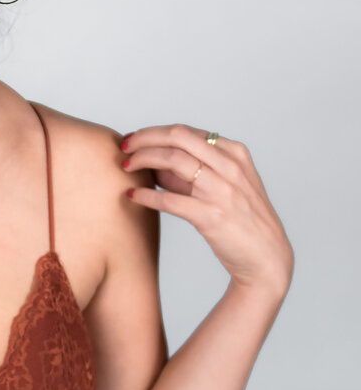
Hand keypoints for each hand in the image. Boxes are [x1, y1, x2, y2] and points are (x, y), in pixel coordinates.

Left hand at [120, 124, 293, 296]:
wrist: (266, 258)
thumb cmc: (241, 220)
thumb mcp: (225, 185)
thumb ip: (193, 172)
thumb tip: (153, 162)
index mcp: (234, 153)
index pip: (185, 132)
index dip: (153, 133)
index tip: (134, 140)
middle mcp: (230, 167)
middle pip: (177, 137)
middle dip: (144, 139)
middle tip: (123, 148)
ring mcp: (223, 190)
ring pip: (173, 161)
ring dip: (142, 161)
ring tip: (125, 168)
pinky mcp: (212, 216)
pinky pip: (169, 200)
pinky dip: (146, 195)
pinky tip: (133, 196)